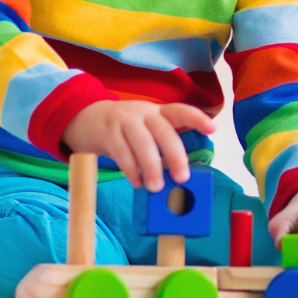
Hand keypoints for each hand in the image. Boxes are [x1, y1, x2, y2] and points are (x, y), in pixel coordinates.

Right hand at [61, 101, 216, 190]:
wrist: (85, 117)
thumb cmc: (124, 129)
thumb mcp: (144, 129)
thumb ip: (160, 145)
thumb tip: (179, 176)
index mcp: (157, 112)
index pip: (180, 110)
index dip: (197, 119)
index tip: (213, 129)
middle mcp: (143, 112)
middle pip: (164, 130)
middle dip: (175, 155)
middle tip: (182, 178)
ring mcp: (124, 120)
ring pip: (143, 143)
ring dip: (151, 167)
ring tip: (156, 187)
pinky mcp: (107, 132)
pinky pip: (122, 152)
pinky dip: (131, 170)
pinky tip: (136, 182)